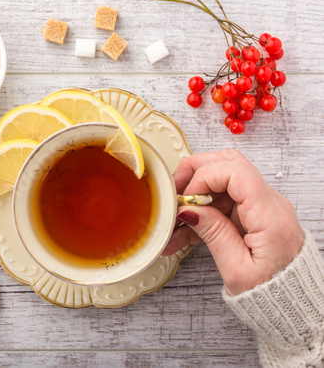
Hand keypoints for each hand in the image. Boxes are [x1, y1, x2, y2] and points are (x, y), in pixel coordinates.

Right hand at [162, 149, 303, 295]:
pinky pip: (223, 200)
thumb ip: (213, 234)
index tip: (186, 198)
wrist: (291, 301)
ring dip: (194, 195)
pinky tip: (183, 230)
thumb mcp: (237, 269)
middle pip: (229, 163)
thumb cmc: (271, 292)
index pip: (235, 171)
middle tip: (174, 192)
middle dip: (195, 172)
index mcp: (270, 216)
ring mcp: (261, 206)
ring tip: (174, 221)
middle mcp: (269, 204)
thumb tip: (189, 210)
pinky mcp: (253, 213)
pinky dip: (201, 210)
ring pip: (222, 180)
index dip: (203, 176)